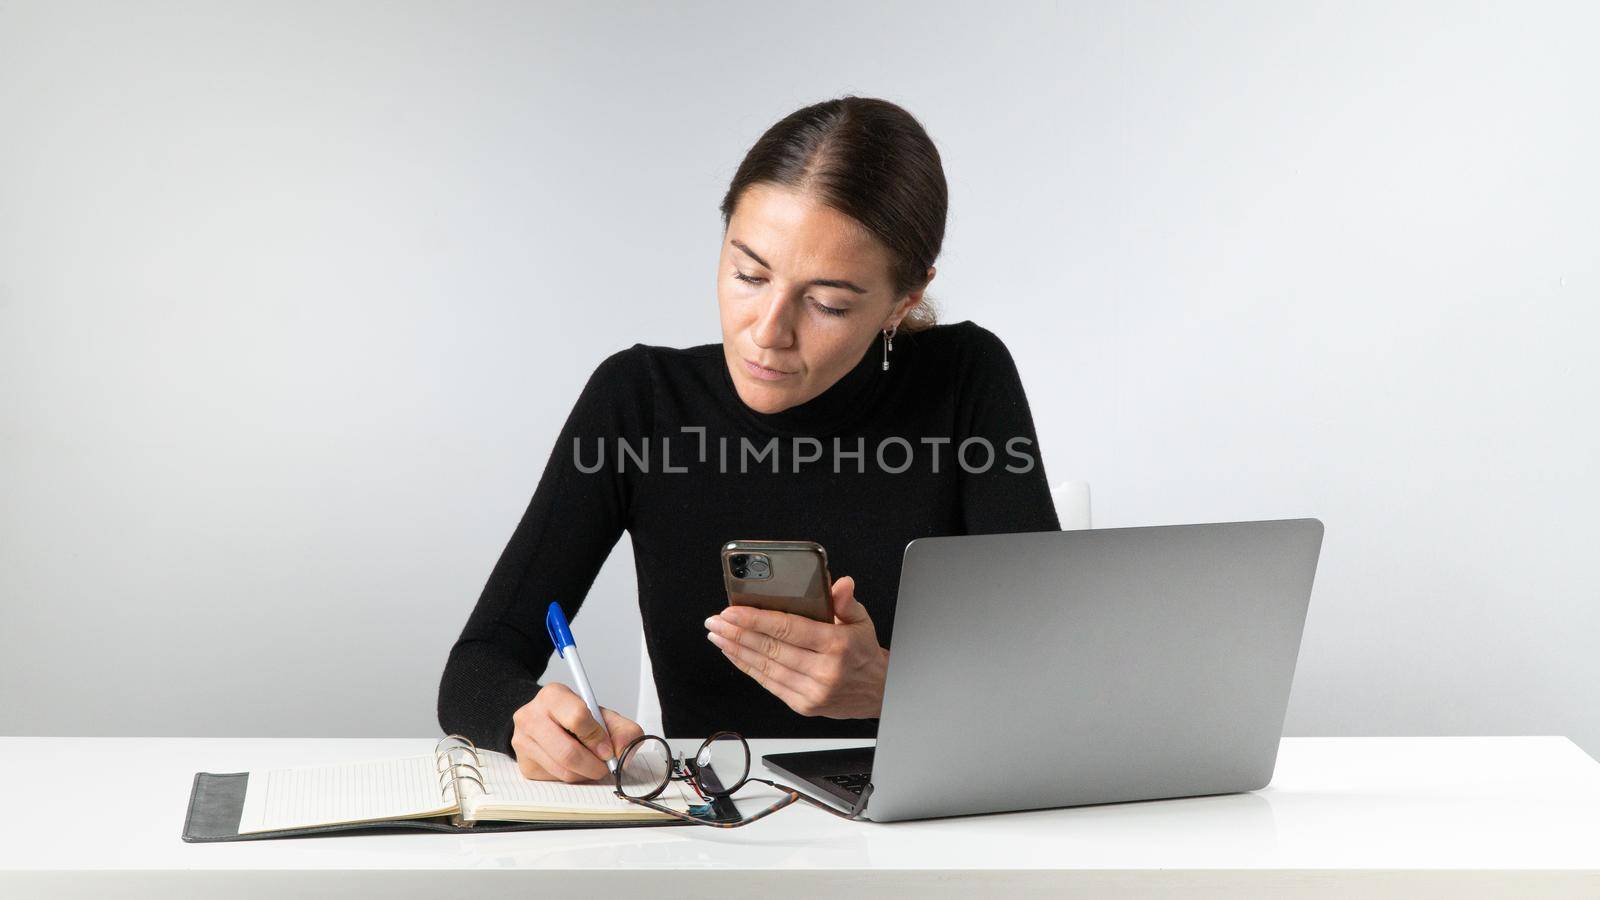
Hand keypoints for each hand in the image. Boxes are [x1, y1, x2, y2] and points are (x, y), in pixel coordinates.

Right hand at [509, 683, 643, 782]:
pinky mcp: (524, 764)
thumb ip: (622, 730)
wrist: (548, 721)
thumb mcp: (602, 715)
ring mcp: (523, 742)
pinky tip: (574, 765)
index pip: (577, 718)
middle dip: (593, 765)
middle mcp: (531, 716)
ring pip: (562, 770)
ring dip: (585, 773)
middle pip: (567, 752)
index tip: (607, 749)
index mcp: (552, 696)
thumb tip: (624, 753)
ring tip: (591, 764)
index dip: (598, 738)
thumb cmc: (576, 717)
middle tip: (604, 766)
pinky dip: (572, 777)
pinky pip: (555, 779)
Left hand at [705, 575, 888, 718]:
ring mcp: (811, 691)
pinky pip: (768, 683)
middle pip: (771, 648)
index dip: (757, 619)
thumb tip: (840, 583)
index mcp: (837, 644)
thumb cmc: (863, 654)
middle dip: (738, 633)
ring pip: (765, 667)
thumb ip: (845, 601)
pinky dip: (747, 667)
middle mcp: (824, 670)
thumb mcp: (861, 621)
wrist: (877, 692)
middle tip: (716, 620)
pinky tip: (733, 653)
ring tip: (718, 634)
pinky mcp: (802, 705)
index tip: (733, 611)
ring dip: (737, 649)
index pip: (789, 629)